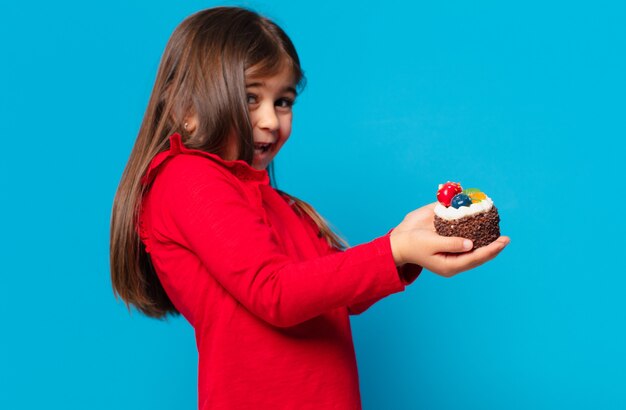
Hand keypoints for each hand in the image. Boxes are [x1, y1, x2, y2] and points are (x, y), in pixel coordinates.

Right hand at [390, 206, 509, 276]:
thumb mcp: (431, 243)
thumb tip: (471, 244)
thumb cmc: (413, 243)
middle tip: (506, 238)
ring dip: (487, 242)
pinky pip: (467, 243)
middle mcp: (454, 261)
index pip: (476, 258)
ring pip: (475, 251)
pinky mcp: (450, 246)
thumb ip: (451, 243)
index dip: (491, 250)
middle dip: (493, 247)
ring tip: (499, 235)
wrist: (400, 241)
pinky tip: (484, 229)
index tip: (503, 241)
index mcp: (450, 265)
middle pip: (479, 257)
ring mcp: (452, 254)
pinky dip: (477, 235)